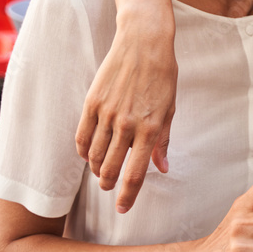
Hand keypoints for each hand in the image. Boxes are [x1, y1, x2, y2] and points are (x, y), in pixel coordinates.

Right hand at [76, 18, 177, 212]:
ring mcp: (107, 113)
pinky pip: (83, 136)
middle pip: (111, 169)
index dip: (128, 196)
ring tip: (102, 172)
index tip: (123, 209)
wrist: (143, 42)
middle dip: (109, 185)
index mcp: (150, 128)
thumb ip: (163, 142)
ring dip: (97, 170)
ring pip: (95, 156)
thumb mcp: (169, 109)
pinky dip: (84, 151)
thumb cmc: (162, 76)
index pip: (135, 174)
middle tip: (110, 188)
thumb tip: (162, 169)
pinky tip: (89, 155)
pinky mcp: (92, 102)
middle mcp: (126, 124)